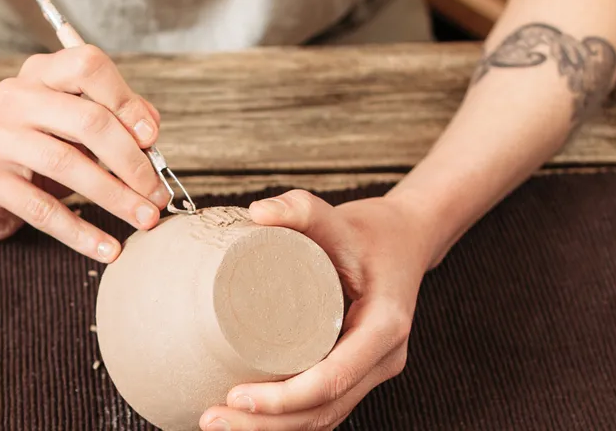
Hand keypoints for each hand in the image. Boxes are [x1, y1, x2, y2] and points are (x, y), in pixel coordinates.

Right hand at [0, 44, 169, 260]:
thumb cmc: (41, 148)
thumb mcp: (79, 126)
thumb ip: (118, 118)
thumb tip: (151, 130)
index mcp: (42, 72)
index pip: (88, 66)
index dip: (126, 101)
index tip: (152, 139)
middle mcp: (14, 96)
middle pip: (87, 120)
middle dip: (132, 162)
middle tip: (157, 194)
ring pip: (67, 164)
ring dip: (115, 197)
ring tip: (144, 219)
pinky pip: (41, 210)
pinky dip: (80, 232)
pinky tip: (107, 248)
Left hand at [200, 190, 435, 429]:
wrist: (403, 241)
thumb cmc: (368, 233)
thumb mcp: (336, 216)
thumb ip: (300, 208)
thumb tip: (257, 212)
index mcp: (384, 326)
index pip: (333, 379)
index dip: (284, 398)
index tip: (237, 397)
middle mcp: (383, 358)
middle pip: (323, 411)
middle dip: (267, 426)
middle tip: (212, 419)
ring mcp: (371, 370)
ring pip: (323, 418)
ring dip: (273, 430)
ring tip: (219, 423)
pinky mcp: (354, 372)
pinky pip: (322, 407)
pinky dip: (286, 420)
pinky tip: (247, 419)